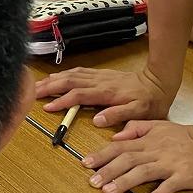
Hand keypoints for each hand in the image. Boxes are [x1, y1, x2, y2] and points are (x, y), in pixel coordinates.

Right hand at [36, 64, 173, 125]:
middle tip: (33, 92)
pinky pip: (79, 71)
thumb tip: (97, 121)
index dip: (62, 101)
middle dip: (50, 86)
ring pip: (72, 74)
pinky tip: (59, 76)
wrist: (159, 82)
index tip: (48, 107)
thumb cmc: (150, 101)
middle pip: (69, 81)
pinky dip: (66, 73)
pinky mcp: (102, 74)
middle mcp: (100, 82)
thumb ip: (118, 115)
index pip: (78, 95)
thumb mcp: (139, 113)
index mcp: (106, 92)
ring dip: (55, 79)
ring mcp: (100, 76)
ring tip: (40, 84)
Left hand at [83, 120, 192, 192]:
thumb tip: (116, 136)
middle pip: (127, 160)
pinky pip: (169, 186)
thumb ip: (137, 129)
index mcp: (147, 141)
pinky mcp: (185, 176)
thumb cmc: (186, 137)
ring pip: (143, 172)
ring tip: (108, 191)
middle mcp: (155, 151)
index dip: (102, 155)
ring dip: (124, 182)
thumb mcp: (159, 126)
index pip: (120, 147)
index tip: (86, 163)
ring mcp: (170, 164)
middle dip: (108, 170)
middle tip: (91, 182)